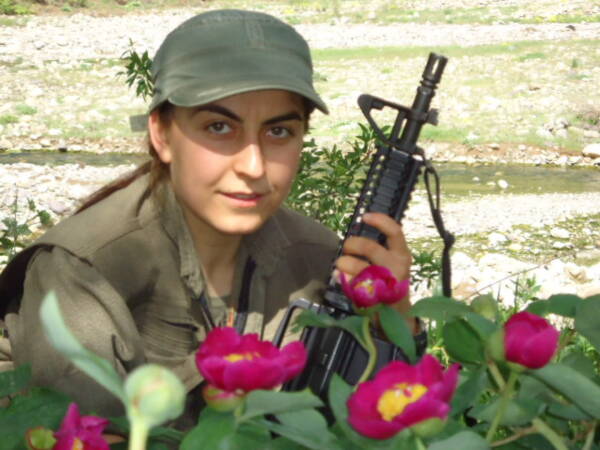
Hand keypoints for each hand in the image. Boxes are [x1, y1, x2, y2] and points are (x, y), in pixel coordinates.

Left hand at [335, 212, 417, 332]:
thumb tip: (352, 239)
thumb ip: (377, 249)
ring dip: (344, 262)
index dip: (380, 220)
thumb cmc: (390, 281)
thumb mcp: (391, 262)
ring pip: (359, 267)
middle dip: (352, 244)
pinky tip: (340, 278)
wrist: (397, 313)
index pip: (395, 231)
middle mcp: (397, 266)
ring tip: (339, 263)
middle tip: (346, 247)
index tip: (364, 217)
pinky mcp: (375, 297)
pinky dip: (343, 279)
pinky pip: (353, 283)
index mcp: (402, 254)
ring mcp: (386, 283)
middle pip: (370, 247)